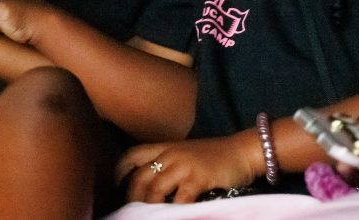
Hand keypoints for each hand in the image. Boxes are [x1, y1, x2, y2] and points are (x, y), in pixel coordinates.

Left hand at [116, 131, 261, 203]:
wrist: (243, 151)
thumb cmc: (216, 155)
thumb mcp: (187, 152)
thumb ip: (169, 162)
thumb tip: (152, 186)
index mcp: (166, 146)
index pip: (132, 155)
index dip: (119, 172)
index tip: (116, 187)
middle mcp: (172, 153)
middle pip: (140, 176)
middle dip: (132, 197)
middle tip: (132, 211)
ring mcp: (185, 165)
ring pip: (155, 189)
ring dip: (150, 206)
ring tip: (150, 216)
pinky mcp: (198, 178)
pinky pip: (179, 198)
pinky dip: (174, 210)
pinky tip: (175, 215)